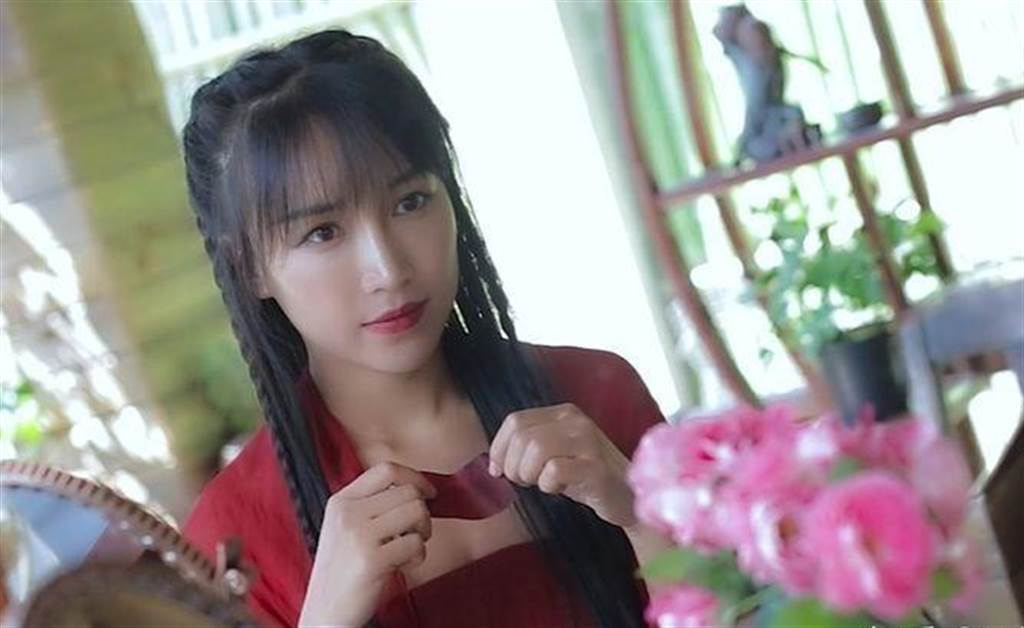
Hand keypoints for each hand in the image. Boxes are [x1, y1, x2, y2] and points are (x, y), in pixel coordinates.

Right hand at [298, 462, 436, 626]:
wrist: (325, 612)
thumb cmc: (344, 570)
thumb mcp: (346, 527)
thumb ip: (373, 505)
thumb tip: (418, 488)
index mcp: (341, 501)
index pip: (386, 469)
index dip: (415, 477)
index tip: (428, 494)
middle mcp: (348, 513)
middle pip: (408, 491)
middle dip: (423, 513)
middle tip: (414, 534)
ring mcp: (358, 535)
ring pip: (417, 511)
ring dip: (422, 533)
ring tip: (408, 549)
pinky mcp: (371, 560)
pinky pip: (415, 544)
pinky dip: (417, 557)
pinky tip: (402, 566)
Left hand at [487, 403, 636, 527]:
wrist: (626, 497)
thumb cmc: (584, 476)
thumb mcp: (554, 454)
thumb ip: (527, 448)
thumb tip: (492, 463)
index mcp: (563, 413)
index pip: (515, 420)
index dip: (499, 447)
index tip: (498, 471)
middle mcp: (576, 421)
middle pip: (522, 437)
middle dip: (514, 466)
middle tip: (525, 482)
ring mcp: (589, 442)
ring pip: (536, 450)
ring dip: (530, 475)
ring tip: (542, 484)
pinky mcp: (596, 468)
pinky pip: (555, 472)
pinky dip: (549, 486)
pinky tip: (561, 490)